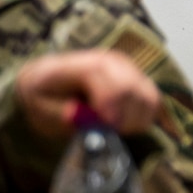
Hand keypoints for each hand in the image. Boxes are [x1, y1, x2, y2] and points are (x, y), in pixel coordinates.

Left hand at [17, 52, 160, 138]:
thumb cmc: (44, 95)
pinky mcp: (141, 80)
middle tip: (106, 131)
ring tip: (112, 127)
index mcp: (80, 63)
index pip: (103, 74)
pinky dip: (143, 119)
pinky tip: (124, 124)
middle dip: (123, 118)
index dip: (109, 102)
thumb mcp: (38, 105)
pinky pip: (154, 103)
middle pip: (131, 87)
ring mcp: (129, 69)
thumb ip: (58, 112)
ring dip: (134, 121)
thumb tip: (80, 116)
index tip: (107, 127)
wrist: (51, 81)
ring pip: (149, 97)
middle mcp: (110, 61)